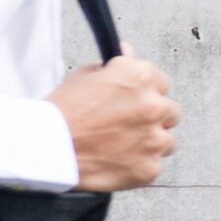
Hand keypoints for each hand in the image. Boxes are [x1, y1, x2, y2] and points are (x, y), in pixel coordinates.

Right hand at [52, 54, 179, 190]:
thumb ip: (117, 66)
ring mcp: (154, 139)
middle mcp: (153, 106)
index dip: (147, 92)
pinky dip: (142, 165)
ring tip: (124, 146)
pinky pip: (156, 165)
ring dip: (152, 142)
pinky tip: (121, 161)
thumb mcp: (86, 75)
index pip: (162, 82)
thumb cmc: (63, 112)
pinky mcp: (149, 168)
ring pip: (168, 141)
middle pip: (171, 112)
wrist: (49, 148)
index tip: (136, 100)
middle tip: (130, 124)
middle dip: (154, 117)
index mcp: (140, 77)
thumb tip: (129, 53)